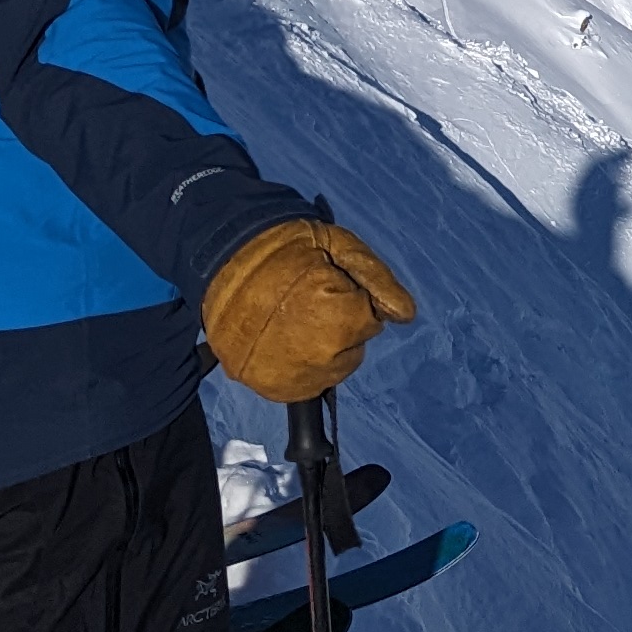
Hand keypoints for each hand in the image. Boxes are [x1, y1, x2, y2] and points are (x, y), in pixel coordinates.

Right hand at [201, 218, 417, 403]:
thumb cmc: (289, 245)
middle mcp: (315, 358)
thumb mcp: (342, 247)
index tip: (330, 285)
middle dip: (339, 327)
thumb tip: (406, 314)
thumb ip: (378, 281)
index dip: (353, 300)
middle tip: (310, 303)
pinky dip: (297, 368)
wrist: (225, 254)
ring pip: (326, 372)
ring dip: (320, 351)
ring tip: (295, 321)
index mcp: (339, 322)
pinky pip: (298, 386)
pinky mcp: (263, 386)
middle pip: (349, 352)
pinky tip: (285, 343)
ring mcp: (286, 377)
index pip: (368, 323)